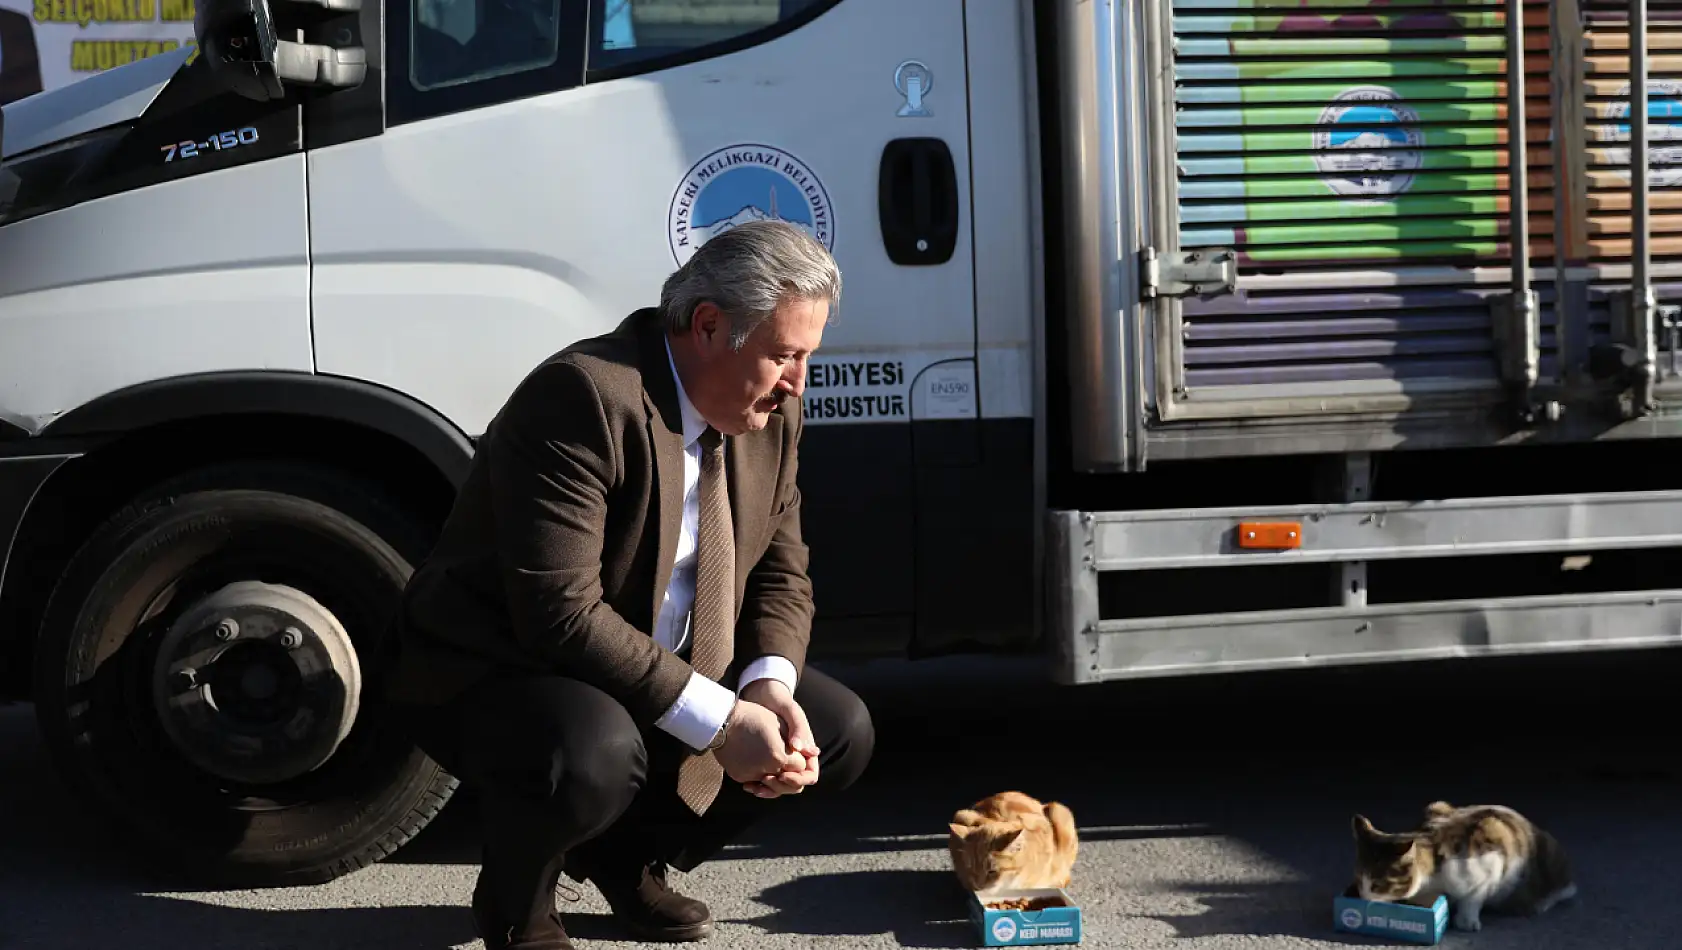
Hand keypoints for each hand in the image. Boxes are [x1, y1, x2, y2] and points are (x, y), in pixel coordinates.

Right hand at [712, 698, 805, 784]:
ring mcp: (752, 775)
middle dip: (792, 777)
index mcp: (780, 756)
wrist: (722, 719)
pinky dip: (759, 780)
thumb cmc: (754, 716)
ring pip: (772, 787)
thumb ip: (797, 741)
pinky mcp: (740, 777)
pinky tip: (760, 772)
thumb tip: (813, 753)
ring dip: (776, 781)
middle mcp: (767, 770)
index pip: (801, 767)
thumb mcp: (780, 723)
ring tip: (775, 772)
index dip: (801, 760)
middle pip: (789, 784)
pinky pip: (755, 783)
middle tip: (789, 767)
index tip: (796, 753)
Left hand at [738, 679, 819, 797]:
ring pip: (780, 786)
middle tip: (765, 780)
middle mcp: (794, 759)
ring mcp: (779, 761)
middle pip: (795, 785)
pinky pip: (766, 781)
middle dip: (781, 787)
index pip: (810, 774)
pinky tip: (747, 784)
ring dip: (769, 790)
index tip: (783, 775)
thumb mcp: (789, 710)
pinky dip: (759, 786)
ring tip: (753, 786)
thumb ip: (798, 728)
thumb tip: (804, 750)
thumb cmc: (778, 700)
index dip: (799, 779)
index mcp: (805, 749)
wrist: (758, 695)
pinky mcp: (765, 762)